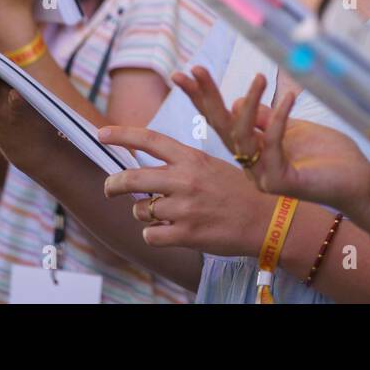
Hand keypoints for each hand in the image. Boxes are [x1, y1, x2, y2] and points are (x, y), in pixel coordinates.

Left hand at [100, 124, 273, 257]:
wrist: (268, 219)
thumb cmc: (240, 191)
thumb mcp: (212, 166)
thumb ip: (182, 164)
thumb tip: (150, 168)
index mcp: (191, 158)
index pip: (149, 139)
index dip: (121, 135)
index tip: (100, 134)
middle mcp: (185, 179)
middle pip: (132, 178)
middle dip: (113, 184)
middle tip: (109, 187)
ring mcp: (185, 207)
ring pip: (141, 210)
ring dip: (144, 213)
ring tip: (163, 214)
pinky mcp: (187, 233)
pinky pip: (151, 235)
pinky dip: (154, 234)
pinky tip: (168, 232)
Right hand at [175, 67, 369, 220]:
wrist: (360, 182)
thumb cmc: (329, 155)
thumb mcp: (294, 127)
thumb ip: (266, 119)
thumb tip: (237, 101)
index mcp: (253, 150)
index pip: (223, 120)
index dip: (206, 97)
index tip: (190, 71)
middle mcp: (252, 165)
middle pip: (222, 127)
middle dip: (206, 97)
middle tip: (194, 69)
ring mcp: (264, 176)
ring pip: (243, 136)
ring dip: (249, 103)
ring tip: (261, 77)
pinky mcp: (281, 182)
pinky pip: (272, 146)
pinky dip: (278, 119)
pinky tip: (287, 98)